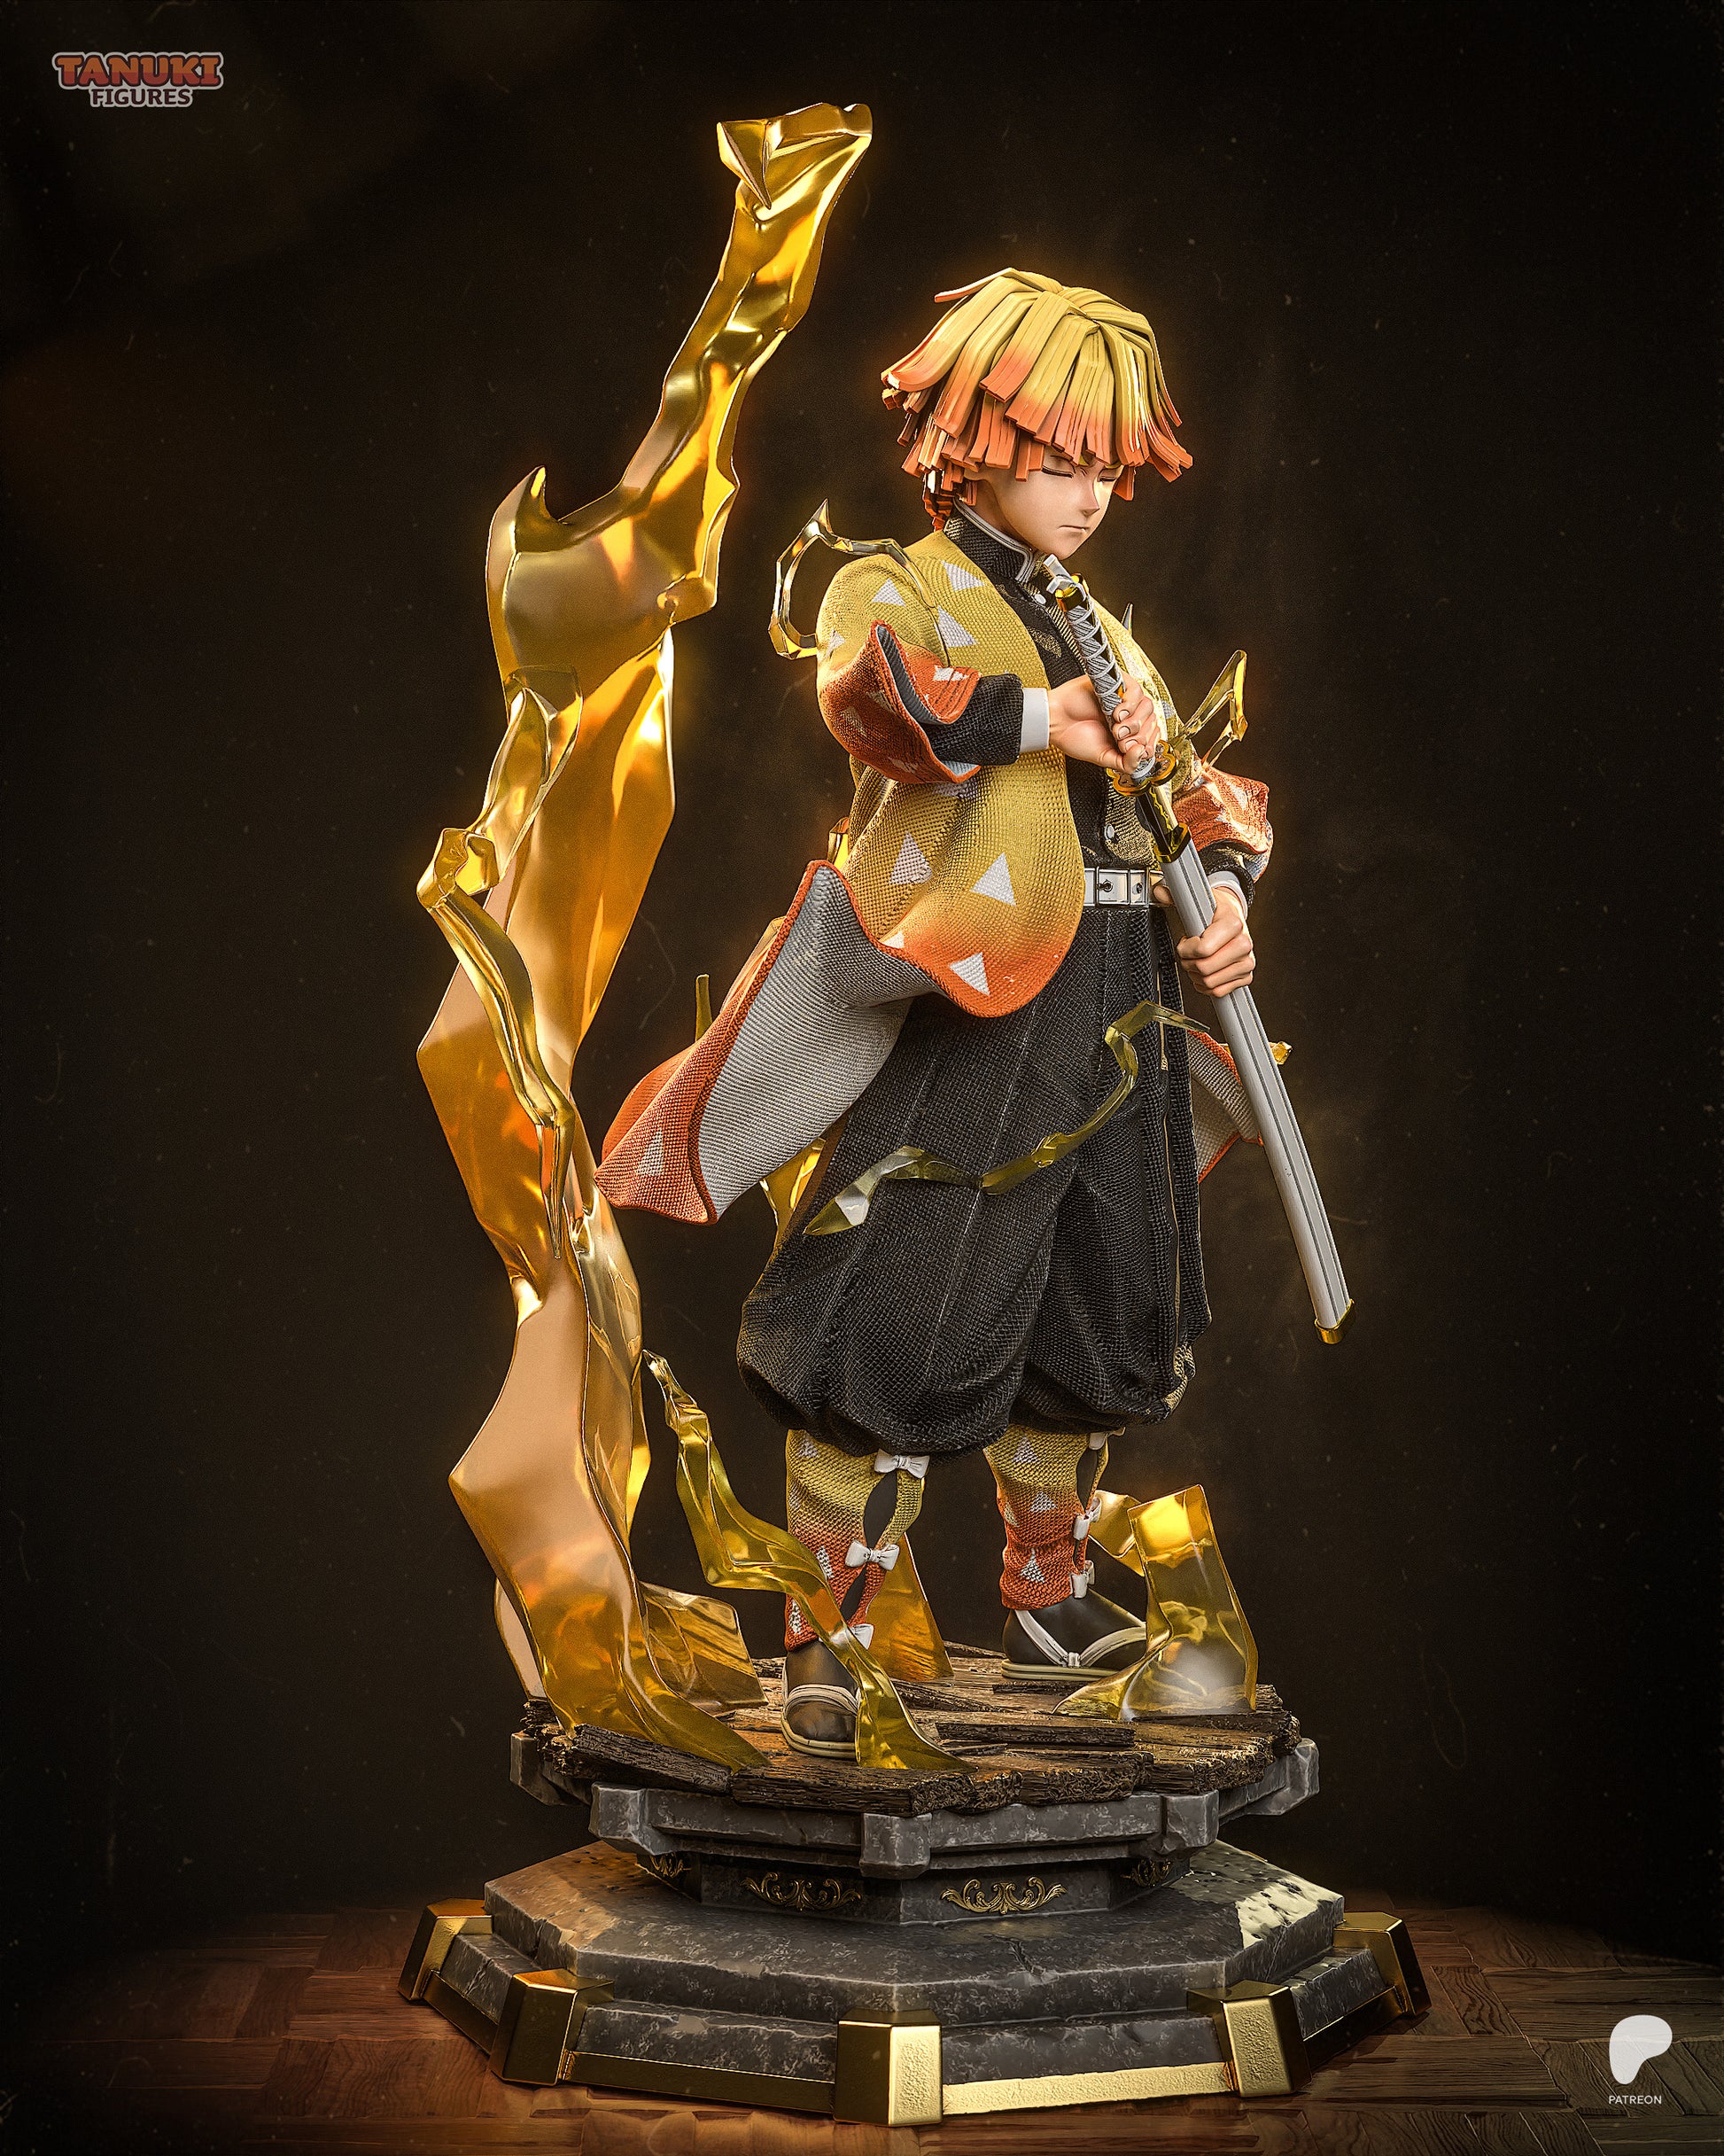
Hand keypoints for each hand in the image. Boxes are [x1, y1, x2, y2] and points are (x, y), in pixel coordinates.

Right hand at [1048, 673, 1162, 774]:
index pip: (1152, 736)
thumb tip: (1142, 753)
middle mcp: (1128, 716)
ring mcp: (1123, 700)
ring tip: (1115, 727)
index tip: (1132, 750)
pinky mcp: (1116, 686)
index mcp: (1127, 733)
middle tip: (1118, 739)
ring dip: (1134, 721)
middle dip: (1138, 736)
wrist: (1055, 722)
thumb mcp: (1103, 758)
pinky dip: (1131, 704)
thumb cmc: (1073, 736)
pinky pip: (1136, 690)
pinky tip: (1117, 713)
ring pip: (1148, 706)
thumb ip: (1125, 763)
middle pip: (1152, 722)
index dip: (1148, 745)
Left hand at [1152, 882, 1254, 996]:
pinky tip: (1205, 971)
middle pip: (1204, 969)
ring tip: (1196, 960)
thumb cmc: (1215, 910)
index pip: (1203, 950)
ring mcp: (1247, 962)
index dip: (1186, 949)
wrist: (1233, 916)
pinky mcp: (1246, 976)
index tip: (1185, 940)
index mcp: (1233, 924)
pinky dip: (1206, 985)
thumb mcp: (1196, 898)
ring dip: (1196, 975)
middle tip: (1187, 953)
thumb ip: (1175, 896)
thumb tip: (1159, 891)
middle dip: (1188, 963)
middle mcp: (1244, 944)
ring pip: (1209, 983)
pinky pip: (1218, 991)